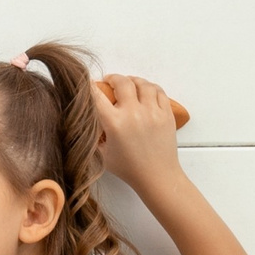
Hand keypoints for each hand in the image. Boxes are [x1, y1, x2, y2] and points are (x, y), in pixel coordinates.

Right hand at [92, 74, 180, 188]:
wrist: (157, 176)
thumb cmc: (129, 168)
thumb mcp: (102, 154)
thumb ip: (94, 134)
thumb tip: (87, 120)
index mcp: (115, 123)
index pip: (97, 96)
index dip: (90, 87)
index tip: (87, 85)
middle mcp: (134, 113)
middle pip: (122, 82)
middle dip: (113, 78)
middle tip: (109, 82)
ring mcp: (153, 112)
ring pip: (143, 84)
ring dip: (133, 81)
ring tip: (128, 85)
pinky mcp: (166, 114)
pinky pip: (158, 91)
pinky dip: (149, 88)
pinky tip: (144, 91)